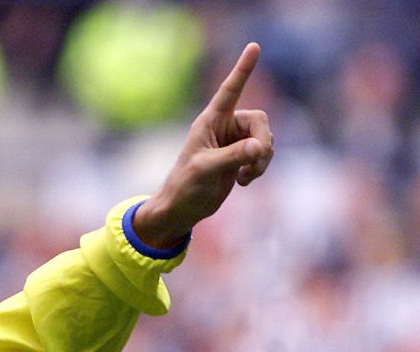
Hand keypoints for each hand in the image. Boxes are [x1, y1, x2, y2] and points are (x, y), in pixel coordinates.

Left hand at [134, 42, 273, 247]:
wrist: (183, 209)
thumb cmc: (185, 186)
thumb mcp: (206, 170)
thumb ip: (233, 157)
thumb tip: (260, 148)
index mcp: (210, 121)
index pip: (230, 90)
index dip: (242, 69)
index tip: (254, 46)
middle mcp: (224, 127)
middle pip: (260, 121)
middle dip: (263, 142)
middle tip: (254, 162)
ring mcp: (234, 142)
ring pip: (266, 139)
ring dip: (262, 158)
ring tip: (245, 177)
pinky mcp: (241, 157)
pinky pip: (264, 154)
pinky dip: (260, 167)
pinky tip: (244, 182)